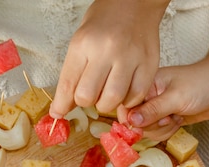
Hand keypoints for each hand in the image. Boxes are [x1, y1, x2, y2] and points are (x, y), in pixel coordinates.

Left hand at [49, 0, 167, 117]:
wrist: (134, 2)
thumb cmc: (104, 22)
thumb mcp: (80, 42)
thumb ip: (72, 74)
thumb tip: (62, 108)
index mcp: (84, 44)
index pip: (67, 84)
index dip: (61, 105)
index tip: (59, 113)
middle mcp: (106, 50)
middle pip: (88, 96)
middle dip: (86, 102)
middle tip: (90, 94)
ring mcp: (130, 57)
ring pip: (113, 99)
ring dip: (107, 104)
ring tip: (107, 93)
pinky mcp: (149, 63)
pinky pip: (136, 95)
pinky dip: (128, 101)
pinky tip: (124, 91)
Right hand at [120, 59, 208, 141]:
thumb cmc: (202, 84)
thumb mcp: (176, 97)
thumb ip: (153, 110)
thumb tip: (131, 122)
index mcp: (146, 85)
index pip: (125, 106)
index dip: (131, 119)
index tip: (142, 125)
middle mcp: (148, 97)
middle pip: (135, 122)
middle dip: (152, 125)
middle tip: (168, 117)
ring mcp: (157, 108)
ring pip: (147, 130)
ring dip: (162, 129)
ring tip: (176, 116)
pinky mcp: (166, 117)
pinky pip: (158, 132)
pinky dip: (169, 131)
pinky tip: (179, 119)